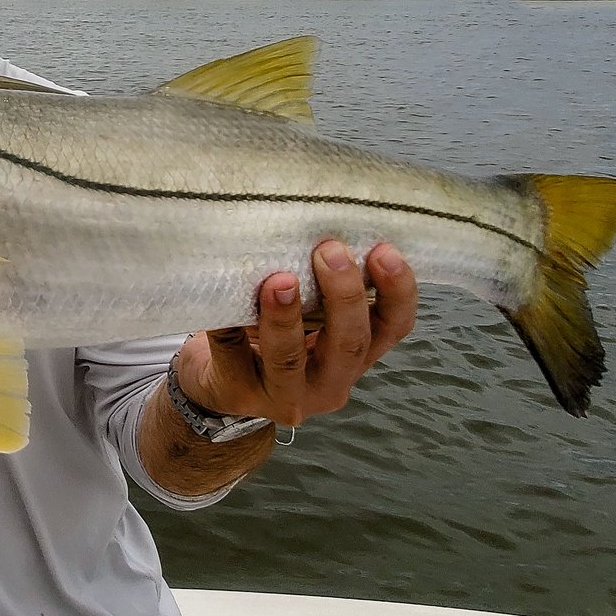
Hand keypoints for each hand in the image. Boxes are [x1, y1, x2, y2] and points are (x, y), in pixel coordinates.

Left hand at [177, 241, 417, 425]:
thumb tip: (319, 221)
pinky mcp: (238, 392)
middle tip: (330, 250)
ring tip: (279, 280)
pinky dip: (226, 324)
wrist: (218, 382)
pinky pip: (230, 354)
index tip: (386, 250)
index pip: (392, 328)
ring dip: (286, 317)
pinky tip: (222, 295)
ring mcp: (283, 395)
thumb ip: (321, 286)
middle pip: (349, 345)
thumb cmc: (271, 334)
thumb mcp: (308, 315)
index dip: (397, 292)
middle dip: (344, 296)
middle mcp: (328, 383)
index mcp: (354, 357)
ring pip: (290, 359)